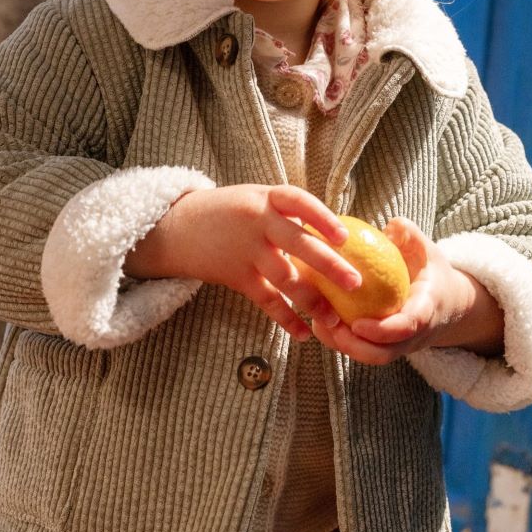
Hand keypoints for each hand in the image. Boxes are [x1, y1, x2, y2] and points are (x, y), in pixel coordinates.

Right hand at [125, 184, 361, 339]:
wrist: (176, 228)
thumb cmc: (228, 211)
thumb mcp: (255, 198)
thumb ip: (288, 211)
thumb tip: (333, 232)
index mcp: (265, 198)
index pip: (298, 201)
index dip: (322, 217)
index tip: (345, 236)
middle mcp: (257, 222)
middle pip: (298, 243)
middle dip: (329, 265)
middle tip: (356, 283)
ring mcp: (246, 251)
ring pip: (285, 278)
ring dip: (312, 300)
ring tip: (334, 319)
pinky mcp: (236, 276)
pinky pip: (266, 300)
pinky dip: (285, 318)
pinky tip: (303, 333)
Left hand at [310, 217, 504, 363]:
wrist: (447, 303)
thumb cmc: (430, 270)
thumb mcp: (426, 249)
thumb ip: (411, 235)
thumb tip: (390, 226)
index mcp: (426, 309)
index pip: (407, 327)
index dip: (382, 331)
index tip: (357, 325)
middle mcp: (413, 335)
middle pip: (384, 354)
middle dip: (355, 348)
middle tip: (329, 327)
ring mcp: (399, 345)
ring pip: (370, 357)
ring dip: (343, 346)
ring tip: (319, 324)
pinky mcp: (385, 347)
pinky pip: (363, 351)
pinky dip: (341, 341)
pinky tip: (320, 322)